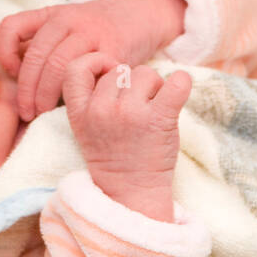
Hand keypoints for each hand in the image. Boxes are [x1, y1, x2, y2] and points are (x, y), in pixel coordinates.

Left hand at [0, 0, 185, 120]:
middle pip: (36, 55)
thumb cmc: (93, 32)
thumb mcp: (63, 27)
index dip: (5, 53)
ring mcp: (91, 34)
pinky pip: (88, 75)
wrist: (137, 15)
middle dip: (26, 89)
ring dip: (46, 95)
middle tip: (26, 112)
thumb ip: (40, 45)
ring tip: (43, 112)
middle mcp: (68, 20)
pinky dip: (76, 93)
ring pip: (58, 66)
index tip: (13, 74)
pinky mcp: (113, 50)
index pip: (12, 26)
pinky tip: (75, 103)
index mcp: (50, 14)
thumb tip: (15, 81)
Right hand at [62, 51, 191, 219]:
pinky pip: (176, 83)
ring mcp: (130, 114)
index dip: (94, 63)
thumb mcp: (87, 128)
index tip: (108, 73)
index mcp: (79, 112)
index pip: (75, 68)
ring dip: (154, 88)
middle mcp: (101, 110)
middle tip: (137, 109)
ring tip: (153, 111)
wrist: (132, 194)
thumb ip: (92, 98)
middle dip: (132, 84)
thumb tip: (113, 66)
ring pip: (146, 73)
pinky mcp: (159, 119)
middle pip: (120, 70)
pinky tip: (180, 90)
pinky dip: (182, 82)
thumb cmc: (114, 157)